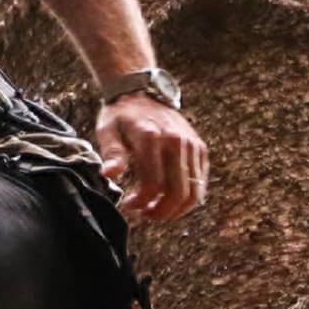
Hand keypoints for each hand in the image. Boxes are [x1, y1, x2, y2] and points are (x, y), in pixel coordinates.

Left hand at [95, 94, 208, 221]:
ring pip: (194, 192)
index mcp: (151, 137)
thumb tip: (108, 174)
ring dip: (176, 210)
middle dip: (161, 212)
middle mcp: (176, 141)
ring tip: (157, 211)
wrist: (142, 93)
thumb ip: (111, 152)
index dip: (141, 202)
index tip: (128, 206)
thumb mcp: (107, 129)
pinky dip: (188, 198)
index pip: (153, 183)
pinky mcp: (200, 148)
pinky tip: (169, 199)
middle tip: (145, 215)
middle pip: (178, 192)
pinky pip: (200, 182)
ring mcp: (191, 145)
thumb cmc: (120, 115)